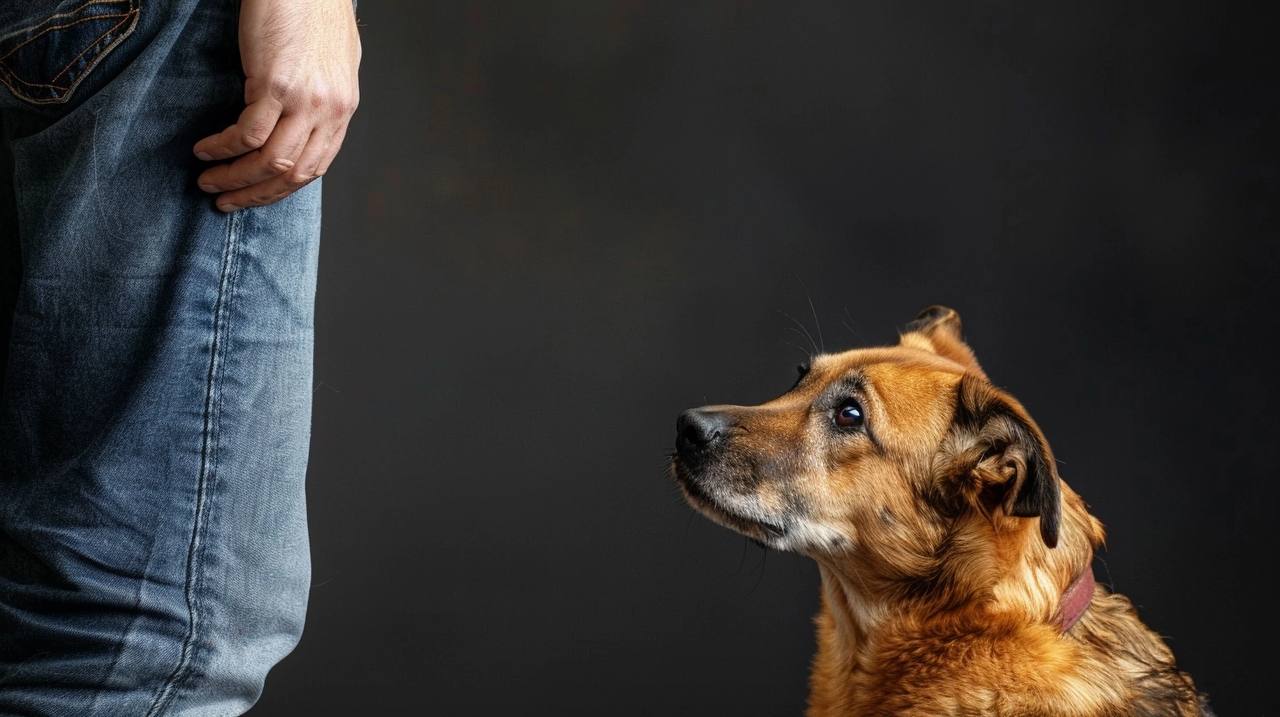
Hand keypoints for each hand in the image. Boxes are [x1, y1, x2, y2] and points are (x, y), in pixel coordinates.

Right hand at [194, 0, 360, 211]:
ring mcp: (306, 100)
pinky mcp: (277, 84)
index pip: (315, 167)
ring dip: (236, 178)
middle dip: (256, 194)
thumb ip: (319, 97)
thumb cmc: (311, 10)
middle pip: (294, 173)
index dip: (282, 189)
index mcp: (343, 109)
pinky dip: (224, 148)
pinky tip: (206, 150)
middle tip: (227, 202)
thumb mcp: (329, 63)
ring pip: (271, 161)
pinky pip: (248, 134)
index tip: (255, 196)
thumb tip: (302, 124)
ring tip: (209, 181)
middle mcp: (330, 111)